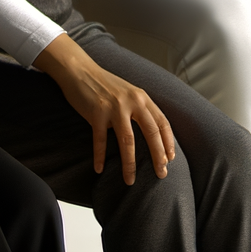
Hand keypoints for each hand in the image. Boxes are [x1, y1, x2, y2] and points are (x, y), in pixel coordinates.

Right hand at [33, 34, 174, 184]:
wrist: (80, 70)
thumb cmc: (104, 84)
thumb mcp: (128, 92)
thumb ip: (140, 108)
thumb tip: (152, 133)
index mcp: (141, 97)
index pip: (161, 122)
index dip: (168, 142)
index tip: (170, 159)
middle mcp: (131, 101)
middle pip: (150, 132)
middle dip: (157, 156)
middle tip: (161, 174)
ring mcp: (114, 107)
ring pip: (127, 141)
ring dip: (129, 164)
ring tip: (130, 181)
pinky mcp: (96, 113)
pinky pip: (100, 140)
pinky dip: (99, 156)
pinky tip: (99, 169)